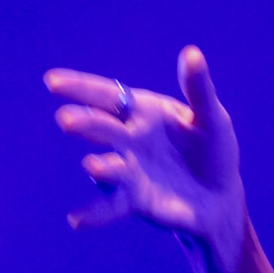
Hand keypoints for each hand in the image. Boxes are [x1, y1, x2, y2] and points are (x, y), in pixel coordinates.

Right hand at [46, 46, 242, 250]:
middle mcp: (128, 139)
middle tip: (66, 120)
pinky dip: (94, 213)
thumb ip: (199, 90)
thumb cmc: (214, 150)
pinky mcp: (133, 200)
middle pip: (102, 128)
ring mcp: (128, 170)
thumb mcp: (212, 118)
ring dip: (99, 168)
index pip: (109, 96)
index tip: (53, 82)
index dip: (81, 88)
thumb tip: (191, 53)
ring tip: (94, 167)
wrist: (220, 197)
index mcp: (144, 111)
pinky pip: (111, 206)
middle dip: (85, 124)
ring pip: (107, 167)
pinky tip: (76, 219)